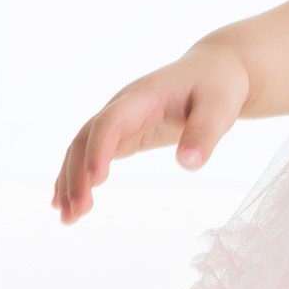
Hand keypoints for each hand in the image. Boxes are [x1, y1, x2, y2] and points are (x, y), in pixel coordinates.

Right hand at [51, 42, 251, 223]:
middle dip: (77, 175)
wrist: (214, 70)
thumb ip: (205, 134)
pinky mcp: (124, 132)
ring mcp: (120, 119)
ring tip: (68, 218)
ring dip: (71, 181)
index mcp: (144, 96)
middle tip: (76, 213)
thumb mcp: (220, 108)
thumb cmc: (218, 87)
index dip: (100, 149)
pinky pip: (92, 153)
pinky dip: (78, 177)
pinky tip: (68, 202)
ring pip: (83, 148)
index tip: (96, 180)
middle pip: (87, 138)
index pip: (111, 123)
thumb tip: (188, 165)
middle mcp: (122, 106)